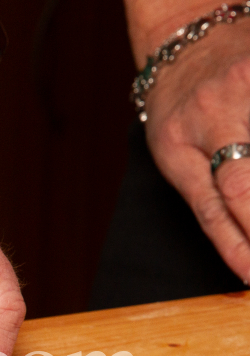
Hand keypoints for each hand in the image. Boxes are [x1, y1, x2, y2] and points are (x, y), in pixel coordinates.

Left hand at [140, 20, 249, 283]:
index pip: (216, 209)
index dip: (241, 247)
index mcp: (179, 147)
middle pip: (247, 185)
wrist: (189, 38)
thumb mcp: (174, 155)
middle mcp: (215, 117)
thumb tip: (244, 256)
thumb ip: (209, 201)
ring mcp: (247, 90)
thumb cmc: (179, 110)